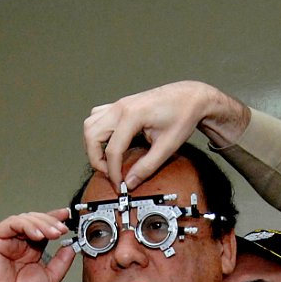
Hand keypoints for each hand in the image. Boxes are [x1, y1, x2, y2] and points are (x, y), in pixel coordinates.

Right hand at [0, 208, 75, 281]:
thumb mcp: (51, 278)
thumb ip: (62, 261)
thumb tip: (72, 246)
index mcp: (31, 252)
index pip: (43, 229)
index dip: (55, 220)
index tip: (67, 216)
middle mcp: (19, 244)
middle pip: (35, 221)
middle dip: (51, 222)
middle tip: (63, 229)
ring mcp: (7, 241)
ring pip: (24, 219)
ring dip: (42, 223)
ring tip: (54, 233)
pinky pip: (10, 224)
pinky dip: (26, 225)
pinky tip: (37, 235)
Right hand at [83, 80, 250, 188]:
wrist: (190, 97)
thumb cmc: (182, 116)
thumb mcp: (167, 146)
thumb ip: (147, 166)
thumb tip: (131, 182)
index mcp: (132, 115)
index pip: (113, 150)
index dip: (113, 171)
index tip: (119, 184)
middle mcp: (121, 107)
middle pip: (92, 136)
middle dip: (96, 159)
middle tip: (110, 174)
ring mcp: (119, 104)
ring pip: (90, 125)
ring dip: (93, 145)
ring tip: (107, 161)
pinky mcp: (120, 105)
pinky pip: (97, 117)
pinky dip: (97, 132)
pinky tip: (108, 143)